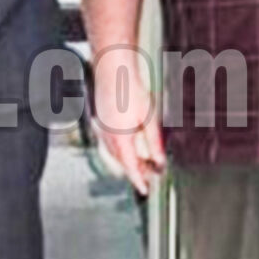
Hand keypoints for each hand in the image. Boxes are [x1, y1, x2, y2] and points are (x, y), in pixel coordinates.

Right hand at [90, 50, 167, 195]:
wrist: (112, 69)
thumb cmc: (130, 88)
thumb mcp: (149, 118)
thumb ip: (154, 142)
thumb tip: (159, 160)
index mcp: (120, 137)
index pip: (129, 166)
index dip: (138, 180)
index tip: (145, 189)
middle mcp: (107, 135)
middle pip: (121, 161)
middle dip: (134, 170)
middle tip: (149, 175)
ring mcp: (101, 128)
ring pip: (113, 152)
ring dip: (126, 160)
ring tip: (142, 162)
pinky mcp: (99, 120)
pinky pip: (108, 142)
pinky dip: (118, 148)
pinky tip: (127, 145)